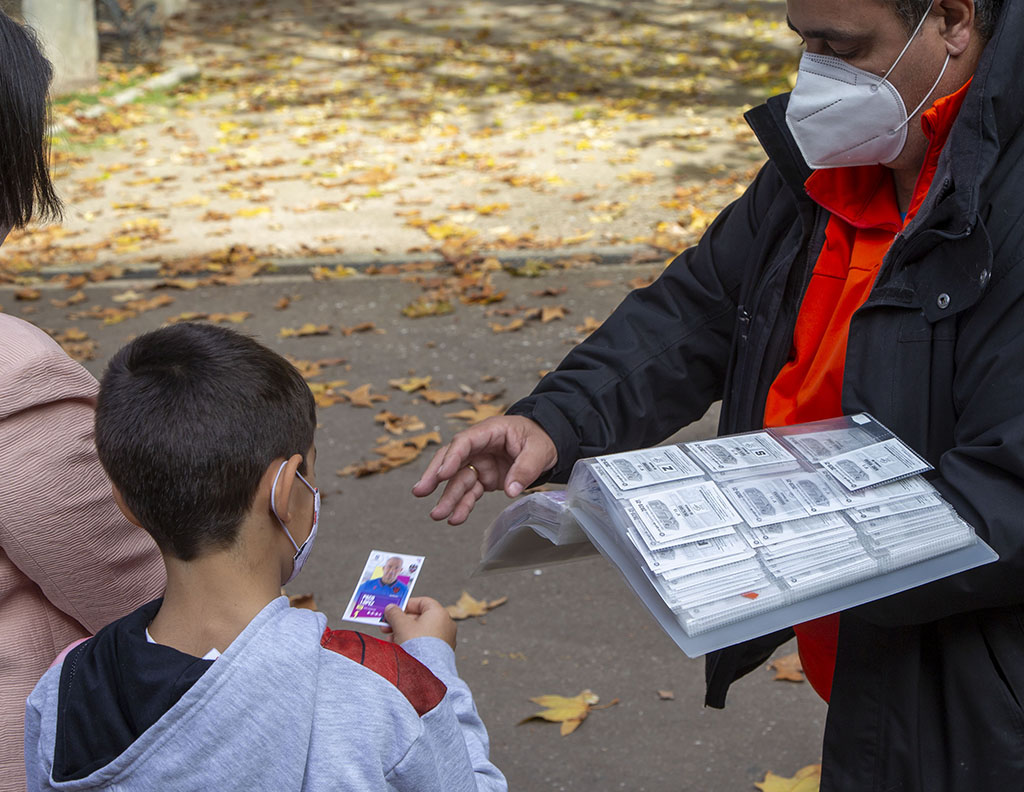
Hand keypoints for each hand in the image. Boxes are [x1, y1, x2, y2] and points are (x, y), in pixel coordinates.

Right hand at [381, 597, 456, 647]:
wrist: (427, 672)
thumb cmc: (416, 644)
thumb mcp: (401, 625)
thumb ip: (395, 614)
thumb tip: (391, 608)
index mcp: (439, 613)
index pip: (423, 602)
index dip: (407, 604)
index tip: (394, 610)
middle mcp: (446, 624)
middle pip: (420, 618)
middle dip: (401, 622)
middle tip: (386, 627)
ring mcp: (446, 639)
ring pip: (421, 631)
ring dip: (403, 633)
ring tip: (389, 640)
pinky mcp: (442, 652)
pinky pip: (425, 643)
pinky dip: (413, 642)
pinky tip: (399, 648)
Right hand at [411, 415, 556, 524]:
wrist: (547, 443)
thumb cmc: (540, 438)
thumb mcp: (539, 450)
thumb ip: (526, 468)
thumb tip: (511, 490)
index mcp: (490, 431)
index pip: (464, 442)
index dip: (452, 458)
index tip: (442, 474)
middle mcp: (479, 447)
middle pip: (450, 459)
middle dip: (435, 475)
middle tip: (421, 491)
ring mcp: (479, 463)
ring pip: (457, 480)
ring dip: (447, 498)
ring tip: (438, 515)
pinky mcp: (483, 477)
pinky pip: (469, 492)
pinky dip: (462, 505)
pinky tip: (455, 517)